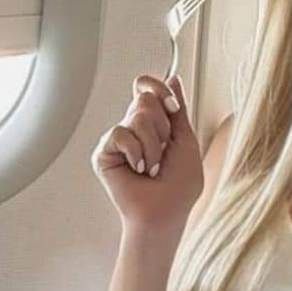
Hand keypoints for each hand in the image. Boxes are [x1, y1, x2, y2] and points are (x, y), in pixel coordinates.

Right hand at [91, 72, 204, 234]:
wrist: (165, 212)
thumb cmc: (180, 185)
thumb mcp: (186, 140)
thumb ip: (178, 109)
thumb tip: (173, 79)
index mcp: (154, 123)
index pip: (147, 88)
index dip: (159, 90)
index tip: (173, 108)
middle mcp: (134, 128)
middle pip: (144, 99)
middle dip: (162, 127)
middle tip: (163, 152)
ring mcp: (119, 140)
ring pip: (136, 116)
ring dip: (154, 146)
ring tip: (152, 167)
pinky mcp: (104, 152)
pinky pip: (121, 133)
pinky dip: (137, 153)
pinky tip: (138, 170)